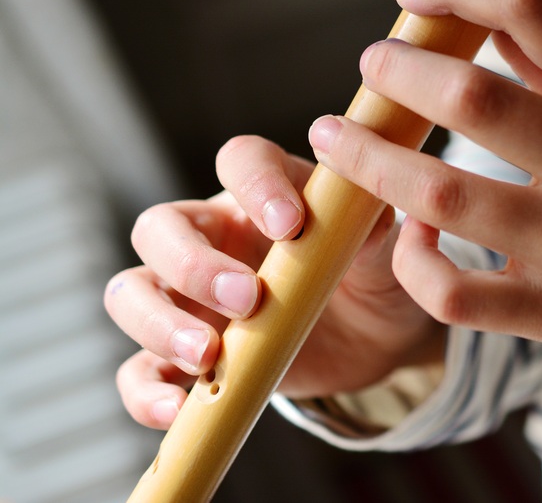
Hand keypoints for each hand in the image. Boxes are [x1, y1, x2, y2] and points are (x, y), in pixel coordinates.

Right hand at [105, 136, 444, 428]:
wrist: (374, 337)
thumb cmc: (371, 273)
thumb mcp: (381, 248)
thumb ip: (368, 228)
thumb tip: (366, 210)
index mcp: (262, 194)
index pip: (240, 161)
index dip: (256, 184)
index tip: (291, 225)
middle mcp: (213, 237)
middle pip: (160, 228)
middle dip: (193, 264)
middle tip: (247, 299)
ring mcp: (190, 297)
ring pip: (131, 294)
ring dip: (158, 323)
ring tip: (206, 356)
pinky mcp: (185, 356)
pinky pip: (139, 371)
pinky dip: (145, 390)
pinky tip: (175, 409)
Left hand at [308, 0, 541, 375]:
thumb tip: (478, 8)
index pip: (539, 11)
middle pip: (472, 100)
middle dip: (398, 73)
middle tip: (372, 66)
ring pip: (441, 196)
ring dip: (371, 160)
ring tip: (340, 139)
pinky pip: (450, 291)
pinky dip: (412, 259)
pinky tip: (411, 235)